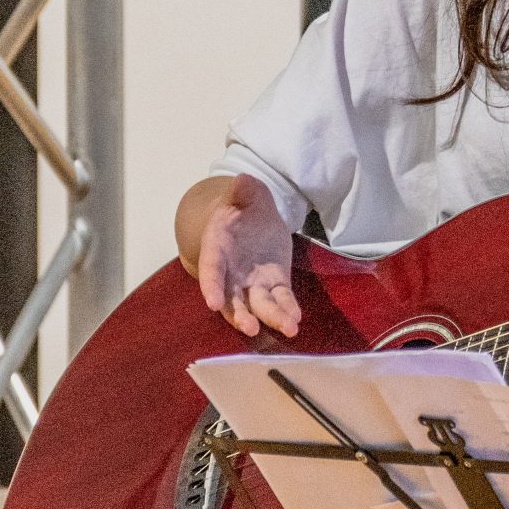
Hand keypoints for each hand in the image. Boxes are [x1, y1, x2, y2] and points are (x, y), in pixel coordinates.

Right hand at [177, 173, 301, 337]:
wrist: (251, 218)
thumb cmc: (241, 207)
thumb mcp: (244, 193)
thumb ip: (243, 191)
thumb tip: (241, 180)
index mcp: (217, 249)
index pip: (211, 270)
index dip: (211, 286)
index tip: (213, 303)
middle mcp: (231, 274)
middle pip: (232, 300)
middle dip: (240, 315)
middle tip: (250, 328)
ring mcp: (252, 283)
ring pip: (258, 306)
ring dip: (270, 318)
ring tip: (288, 328)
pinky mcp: (274, 284)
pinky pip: (280, 300)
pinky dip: (288, 309)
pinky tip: (297, 319)